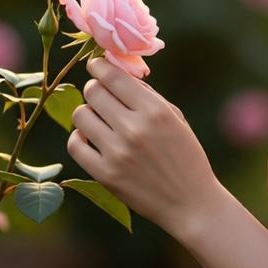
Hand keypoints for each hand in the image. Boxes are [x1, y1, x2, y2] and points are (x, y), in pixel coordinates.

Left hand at [67, 56, 221, 238]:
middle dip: (95, 88)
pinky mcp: (105, 174)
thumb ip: (147, 96)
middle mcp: (134, 129)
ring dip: (87, 112)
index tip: (96, 64)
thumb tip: (117, 73)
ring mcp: (117, 153)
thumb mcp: (176, 119)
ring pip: (81, 115)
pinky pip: (75, 144)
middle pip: (93, 92)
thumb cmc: (186, 156)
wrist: (191, 202)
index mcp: (155, 111)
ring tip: (99, 119)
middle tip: (100, 93)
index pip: (113, 77)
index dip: (100, 66)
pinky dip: (80, 137)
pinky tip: (91, 138)